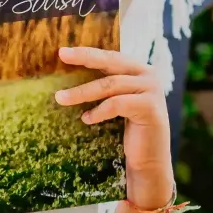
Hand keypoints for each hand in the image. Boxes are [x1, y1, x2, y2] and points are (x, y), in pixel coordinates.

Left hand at [54, 47, 174, 209]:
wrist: (148, 161)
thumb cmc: (127, 131)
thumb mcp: (115, 102)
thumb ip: (104, 86)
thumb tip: (68, 74)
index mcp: (139, 69)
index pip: (110, 57)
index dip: (87, 52)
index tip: (63, 51)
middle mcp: (148, 75)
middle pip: (111, 62)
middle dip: (84, 57)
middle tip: (62, 55)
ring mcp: (152, 90)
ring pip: (110, 84)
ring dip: (82, 91)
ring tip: (60, 98)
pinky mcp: (150, 108)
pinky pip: (117, 104)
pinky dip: (98, 111)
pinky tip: (86, 119)